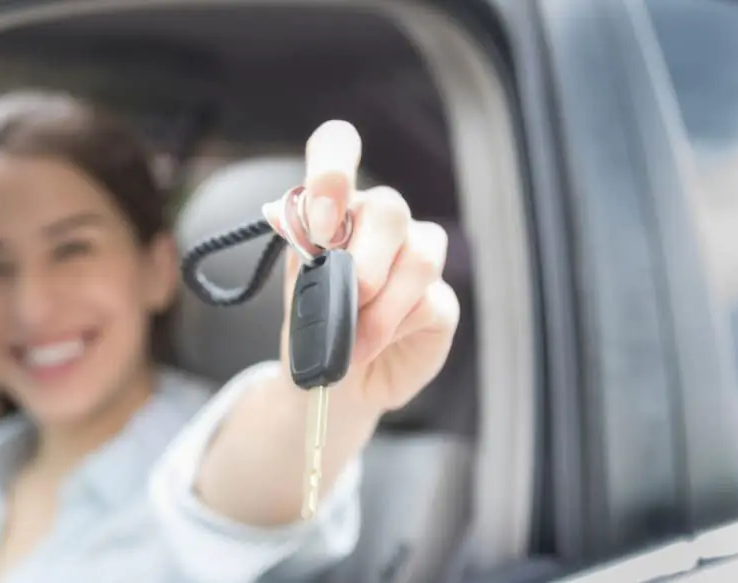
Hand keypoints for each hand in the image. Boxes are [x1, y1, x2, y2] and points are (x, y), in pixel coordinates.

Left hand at [262, 121, 459, 411]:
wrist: (331, 379)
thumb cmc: (312, 324)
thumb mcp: (297, 288)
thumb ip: (307, 257)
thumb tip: (311, 232)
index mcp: (335, 203)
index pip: (338, 145)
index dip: (332, 170)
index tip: (322, 226)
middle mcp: (379, 219)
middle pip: (389, 207)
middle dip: (364, 261)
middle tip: (346, 298)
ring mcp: (417, 254)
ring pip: (418, 257)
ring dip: (378, 307)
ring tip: (351, 340)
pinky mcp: (440, 299)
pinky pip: (428, 300)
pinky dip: (391, 328)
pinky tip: (368, 346)